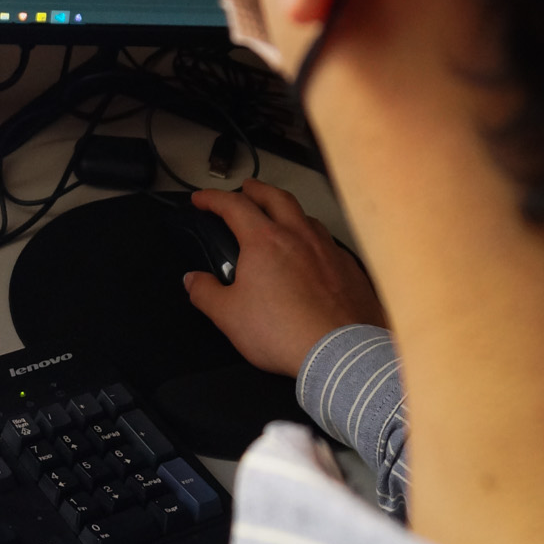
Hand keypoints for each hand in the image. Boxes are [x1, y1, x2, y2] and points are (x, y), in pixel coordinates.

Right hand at [184, 178, 385, 376]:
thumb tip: (193, 281)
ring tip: (280, 218)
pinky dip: (314, 239)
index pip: (233, 205)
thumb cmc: (284, 332)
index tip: (202, 200)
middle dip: (256, 190)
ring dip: (289, 211)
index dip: (213, 198)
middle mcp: (299, 236)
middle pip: (275, 197)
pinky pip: (329, 242)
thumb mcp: (228, 316)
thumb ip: (205, 293)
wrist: (340, 353)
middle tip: (245, 189)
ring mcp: (328, 250)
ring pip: (306, 216)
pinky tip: (312, 255)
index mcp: (264, 241)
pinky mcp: (350, 269)